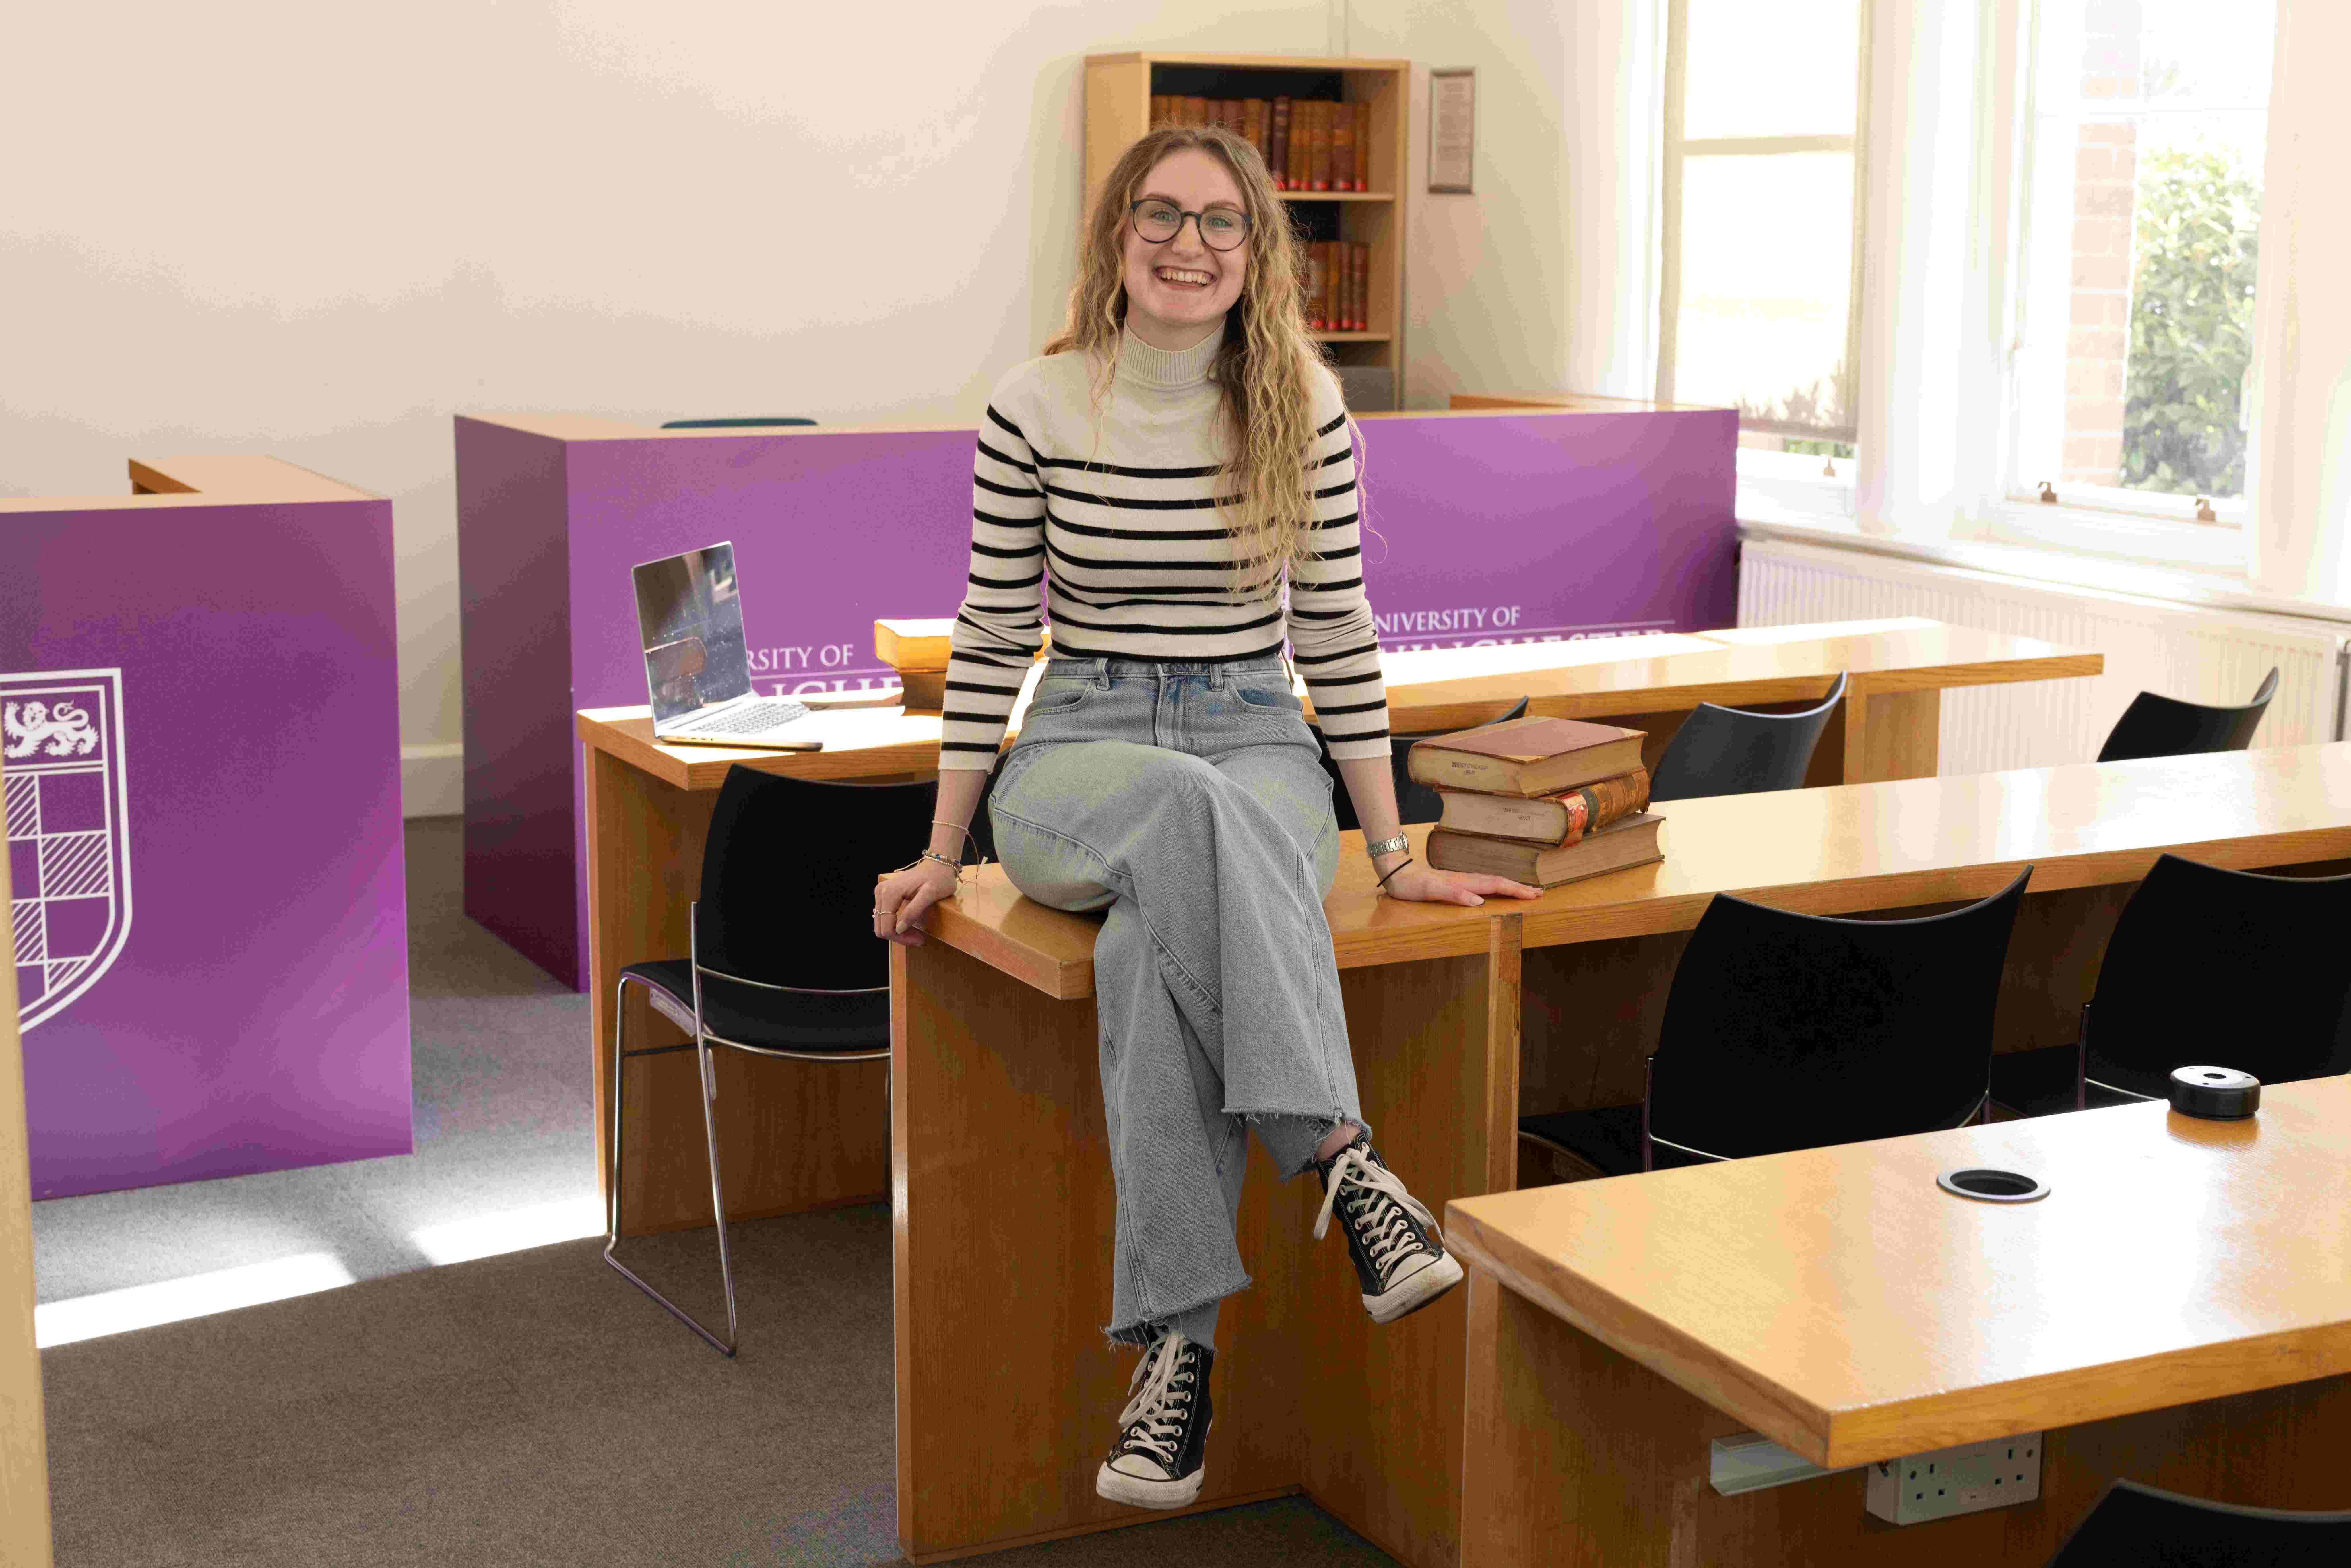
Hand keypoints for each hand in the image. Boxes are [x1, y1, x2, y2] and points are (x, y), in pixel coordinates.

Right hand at [873, 858, 960, 945]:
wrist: (937, 864)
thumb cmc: (938, 878)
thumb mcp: (930, 895)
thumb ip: (913, 911)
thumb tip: (898, 929)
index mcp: (889, 893)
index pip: (887, 927)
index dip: (902, 938)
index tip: (920, 940)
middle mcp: (881, 892)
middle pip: (881, 928)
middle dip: (899, 937)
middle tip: (919, 939)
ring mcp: (881, 893)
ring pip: (882, 924)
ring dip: (898, 933)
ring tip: (916, 934)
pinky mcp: (885, 895)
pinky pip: (885, 917)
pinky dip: (896, 926)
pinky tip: (910, 926)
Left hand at [1377, 860, 1541, 906]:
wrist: (1397, 873)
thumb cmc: (1411, 885)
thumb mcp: (1430, 891)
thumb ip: (1454, 895)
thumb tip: (1479, 902)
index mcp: (1464, 882)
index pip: (1496, 886)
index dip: (1515, 891)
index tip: (1533, 896)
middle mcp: (1466, 879)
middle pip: (1499, 882)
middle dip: (1520, 888)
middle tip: (1540, 893)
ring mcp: (1462, 880)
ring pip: (1492, 882)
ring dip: (1510, 886)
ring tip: (1526, 890)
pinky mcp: (1456, 883)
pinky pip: (1483, 885)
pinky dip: (1496, 887)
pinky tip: (1498, 890)